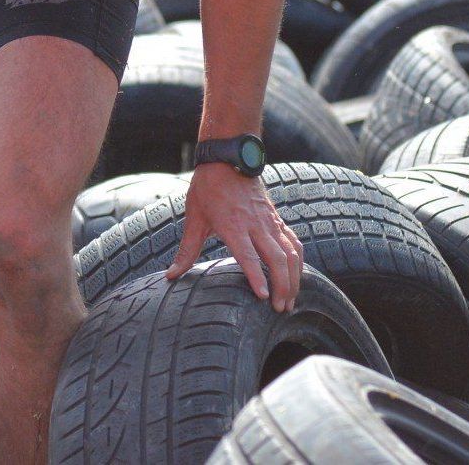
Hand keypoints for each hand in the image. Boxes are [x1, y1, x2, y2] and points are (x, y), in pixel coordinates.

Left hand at [166, 164, 302, 311]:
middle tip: (280, 309)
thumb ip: (186, 251)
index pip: (248, 256)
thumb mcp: (194, 218)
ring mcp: (269, 221)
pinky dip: (298, 261)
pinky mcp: (276, 218)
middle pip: (277, 259)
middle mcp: (255, 225)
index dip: (257, 277)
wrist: (228, 158)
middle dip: (282, 286)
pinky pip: (293, 242)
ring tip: (289, 301)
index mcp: (233, 225)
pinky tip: (297, 276)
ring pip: (290, 253)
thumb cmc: (207, 188)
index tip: (263, 297)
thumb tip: (171, 276)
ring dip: (294, 278)